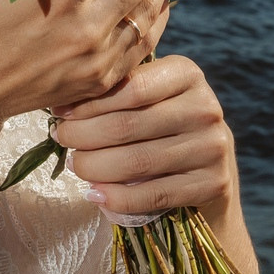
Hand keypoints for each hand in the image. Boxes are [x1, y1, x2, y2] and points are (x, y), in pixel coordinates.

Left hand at [52, 54, 235, 221]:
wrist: (210, 168)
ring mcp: (213, 147)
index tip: (60, 112)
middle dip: (83, 135)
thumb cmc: (164, 125)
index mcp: (187, 75)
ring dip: (94, 167)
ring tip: (75, 165)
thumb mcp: (152, 98)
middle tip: (62, 140)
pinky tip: (95, 194)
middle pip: (127, 125)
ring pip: (137, 162)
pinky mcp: (213, 183)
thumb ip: (118, 91)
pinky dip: (117, 198)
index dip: (89, 103)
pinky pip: (153, 194)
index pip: (130, 87)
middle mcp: (205, 107)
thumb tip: (61, 102)